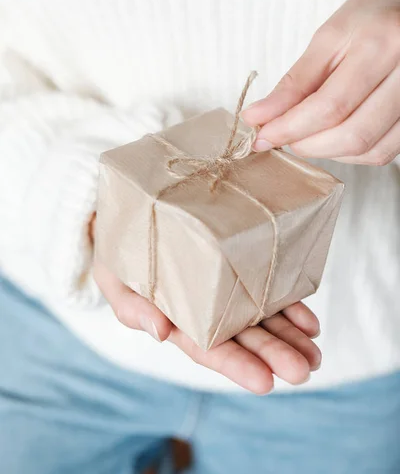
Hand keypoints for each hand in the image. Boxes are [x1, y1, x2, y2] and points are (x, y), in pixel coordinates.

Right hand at [93, 261, 320, 393]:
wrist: (136, 215)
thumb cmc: (120, 253)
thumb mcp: (115, 279)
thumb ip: (134, 308)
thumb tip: (162, 334)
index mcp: (178, 321)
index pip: (208, 348)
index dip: (236, 365)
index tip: (265, 382)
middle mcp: (207, 311)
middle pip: (244, 337)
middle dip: (274, 354)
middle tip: (304, 368)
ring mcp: (227, 290)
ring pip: (261, 317)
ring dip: (289, 336)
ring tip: (314, 352)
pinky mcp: (241, 266)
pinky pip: (267, 289)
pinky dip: (289, 306)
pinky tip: (308, 322)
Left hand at [242, 0, 399, 164]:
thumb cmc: (373, 14)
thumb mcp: (330, 37)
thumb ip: (295, 82)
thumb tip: (259, 117)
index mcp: (381, 45)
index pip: (330, 105)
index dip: (290, 127)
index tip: (261, 135)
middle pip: (352, 134)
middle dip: (307, 144)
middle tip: (280, 136)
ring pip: (370, 150)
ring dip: (327, 152)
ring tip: (303, 135)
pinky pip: (384, 151)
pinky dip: (350, 153)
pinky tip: (331, 137)